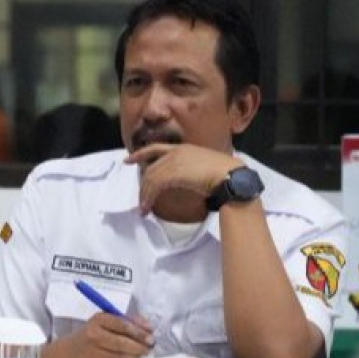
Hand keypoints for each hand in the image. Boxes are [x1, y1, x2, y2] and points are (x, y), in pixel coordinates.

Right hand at [53, 311, 153, 357]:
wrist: (71, 352)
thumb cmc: (94, 333)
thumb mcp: (107, 321)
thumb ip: (129, 321)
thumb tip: (149, 327)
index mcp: (98, 319)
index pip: (122, 324)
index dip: (139, 332)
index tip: (151, 337)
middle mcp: (94, 335)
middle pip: (123, 343)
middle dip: (140, 347)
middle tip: (149, 348)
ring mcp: (94, 352)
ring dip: (136, 357)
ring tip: (140, 354)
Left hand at [124, 143, 240, 214]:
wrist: (231, 176)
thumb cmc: (224, 174)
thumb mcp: (204, 166)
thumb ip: (190, 169)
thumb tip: (183, 180)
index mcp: (184, 148)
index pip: (156, 148)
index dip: (140, 154)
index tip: (127, 160)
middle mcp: (176, 152)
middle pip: (151, 168)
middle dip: (143, 185)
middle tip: (140, 199)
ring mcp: (174, 162)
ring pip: (150, 179)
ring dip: (145, 195)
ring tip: (143, 209)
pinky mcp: (173, 173)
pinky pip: (154, 186)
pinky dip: (148, 198)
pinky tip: (147, 207)